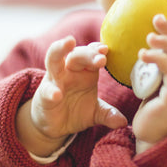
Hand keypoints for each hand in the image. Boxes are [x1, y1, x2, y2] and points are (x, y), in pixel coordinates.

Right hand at [16, 37, 126, 156]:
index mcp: (85, 72)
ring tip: (69, 42)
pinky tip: (57, 94)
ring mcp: (55, 80)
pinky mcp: (44, 95)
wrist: (54, 124)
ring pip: (54, 59)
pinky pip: (47, 90)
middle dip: (88, 53)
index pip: (91, 55)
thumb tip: (122, 122)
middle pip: (77, 54)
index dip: (98, 51)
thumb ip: (108, 114)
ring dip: (60, 49)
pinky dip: (52, 91)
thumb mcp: (95, 113)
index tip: (106, 50)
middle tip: (100, 56)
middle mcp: (69, 71)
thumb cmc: (76, 110)